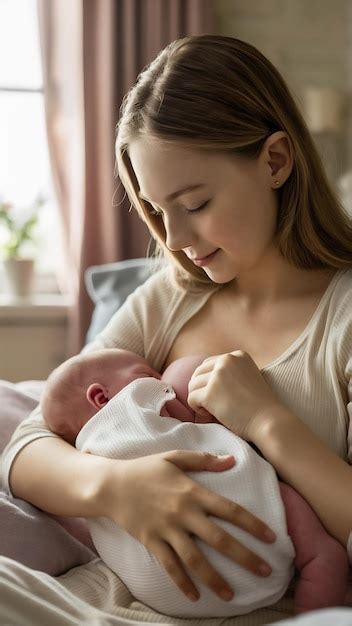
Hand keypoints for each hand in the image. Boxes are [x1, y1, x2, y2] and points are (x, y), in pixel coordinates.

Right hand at [99, 451, 275, 600]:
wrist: (111, 485)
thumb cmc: (145, 469)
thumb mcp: (174, 457)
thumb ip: (204, 460)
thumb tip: (232, 460)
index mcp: (192, 491)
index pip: (229, 509)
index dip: (252, 523)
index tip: (271, 537)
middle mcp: (183, 512)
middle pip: (218, 539)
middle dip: (244, 557)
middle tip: (265, 571)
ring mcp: (166, 529)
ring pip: (195, 559)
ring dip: (215, 579)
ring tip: (232, 595)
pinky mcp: (151, 541)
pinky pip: (169, 566)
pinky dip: (182, 583)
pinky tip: (195, 597)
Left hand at [187, 351, 280, 439]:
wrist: (268, 421)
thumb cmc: (259, 406)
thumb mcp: (247, 378)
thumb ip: (229, 373)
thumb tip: (200, 377)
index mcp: (237, 355)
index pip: (210, 364)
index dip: (210, 382)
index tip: (222, 396)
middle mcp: (227, 359)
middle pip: (198, 372)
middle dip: (201, 389)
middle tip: (214, 404)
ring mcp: (218, 375)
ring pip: (192, 385)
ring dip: (199, 399)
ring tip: (212, 410)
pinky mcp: (210, 391)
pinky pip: (191, 399)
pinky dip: (197, 409)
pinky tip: (210, 414)